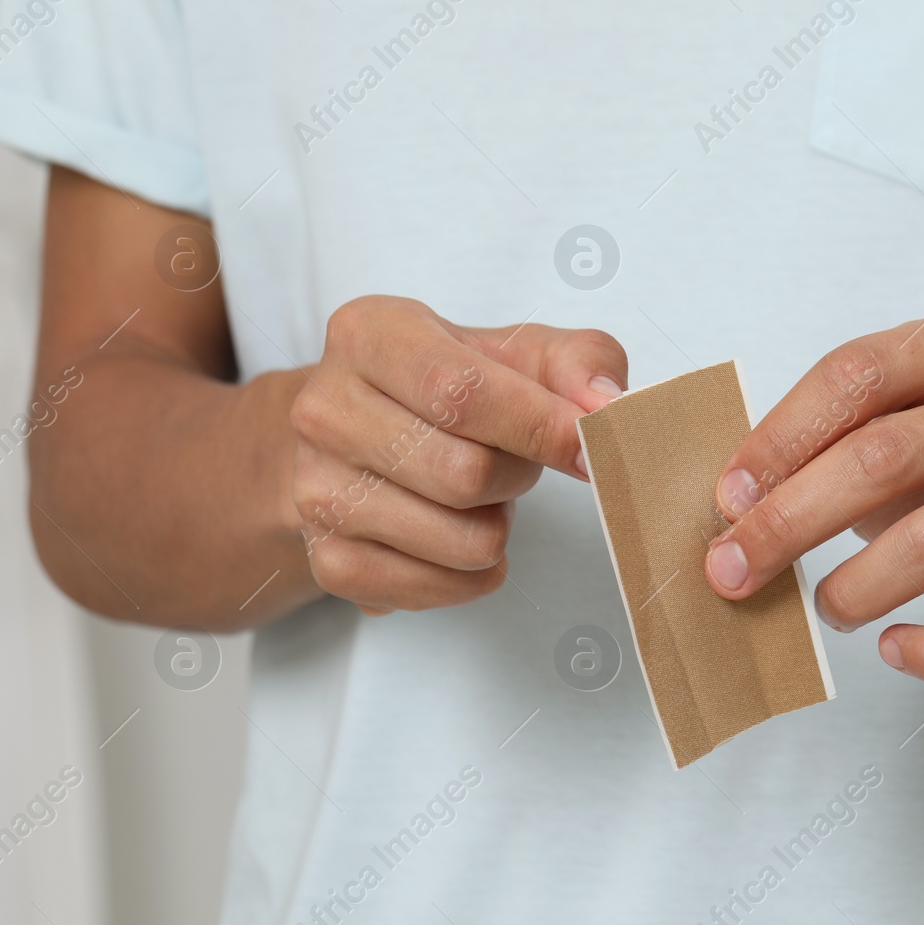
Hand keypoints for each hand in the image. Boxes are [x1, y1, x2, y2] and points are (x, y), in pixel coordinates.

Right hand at [290, 296, 625, 612]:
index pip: (461, 392)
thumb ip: (579, 361)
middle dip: (518, 476)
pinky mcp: (328, 560)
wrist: (365, 433)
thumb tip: (608, 407)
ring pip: (463, 540)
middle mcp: (325, 410)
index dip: (539, 427)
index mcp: (369, 335)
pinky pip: (442, 589)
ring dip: (498, 526)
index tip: (591, 448)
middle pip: (466, 474)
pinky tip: (457, 533)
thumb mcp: (516, 351)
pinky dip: (475, 573)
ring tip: (477, 493)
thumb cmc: (453, 385)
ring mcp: (315, 490)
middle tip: (511, 459)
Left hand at [704, 317, 923, 684]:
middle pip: (883, 459)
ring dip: (858, 587)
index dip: (782, 437)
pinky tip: (895, 650)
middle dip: (792, 520)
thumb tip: (731, 512)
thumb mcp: (906, 418)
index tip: (728, 495)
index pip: (855, 375)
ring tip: (824, 607)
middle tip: (733, 569)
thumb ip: (830, 441)